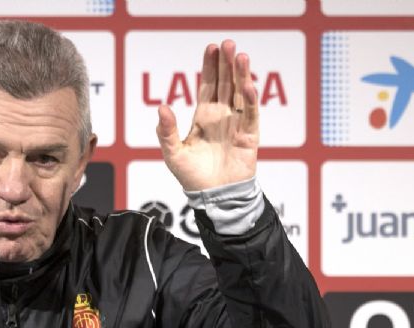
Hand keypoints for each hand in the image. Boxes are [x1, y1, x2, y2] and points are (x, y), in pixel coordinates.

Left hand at [156, 39, 258, 190]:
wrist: (212, 198)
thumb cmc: (192, 177)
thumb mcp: (173, 153)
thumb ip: (166, 131)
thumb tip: (162, 107)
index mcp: (204, 117)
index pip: (209, 85)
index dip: (210, 67)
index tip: (211, 48)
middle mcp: (222, 116)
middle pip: (226, 84)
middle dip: (227, 64)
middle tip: (227, 43)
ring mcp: (237, 124)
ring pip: (240, 94)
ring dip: (241, 75)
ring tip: (240, 56)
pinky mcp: (249, 136)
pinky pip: (251, 114)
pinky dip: (250, 100)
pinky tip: (247, 85)